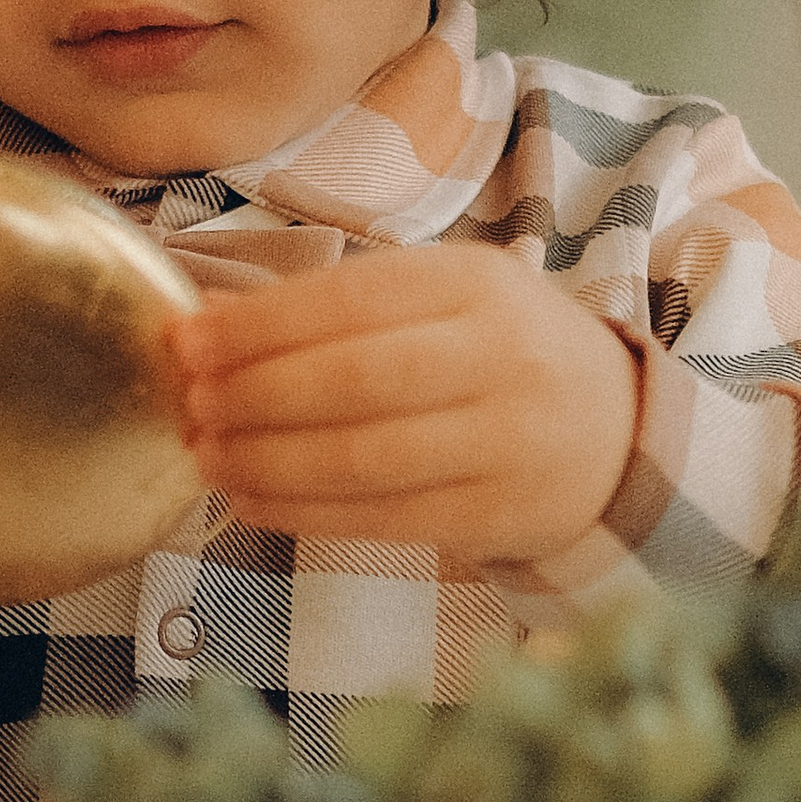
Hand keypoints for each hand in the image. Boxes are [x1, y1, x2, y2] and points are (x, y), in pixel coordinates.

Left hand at [173, 245, 641, 571]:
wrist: (614, 432)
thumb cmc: (498, 351)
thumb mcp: (439, 299)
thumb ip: (334, 307)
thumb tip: (208, 324)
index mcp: (475, 283)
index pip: (348, 301)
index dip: (257, 327)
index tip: (186, 342)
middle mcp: (498, 356)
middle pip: (354, 380)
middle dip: (255, 395)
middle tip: (192, 405)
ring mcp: (504, 441)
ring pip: (364, 458)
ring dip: (268, 461)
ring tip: (206, 457)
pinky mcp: (495, 514)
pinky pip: (383, 519)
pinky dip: (305, 514)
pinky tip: (251, 501)